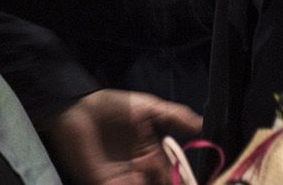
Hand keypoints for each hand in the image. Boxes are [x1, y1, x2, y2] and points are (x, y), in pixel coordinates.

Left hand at [41, 88, 202, 184]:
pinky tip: (138, 180)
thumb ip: (175, 117)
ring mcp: (123, 180)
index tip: (194, 182)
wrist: (78, 108)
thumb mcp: (148, 108)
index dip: (185, 181)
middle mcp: (140, 173)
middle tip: (180, 183)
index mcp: (153, 157)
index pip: (174, 177)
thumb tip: (203, 124)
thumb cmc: (113, 106)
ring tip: (148, 176)